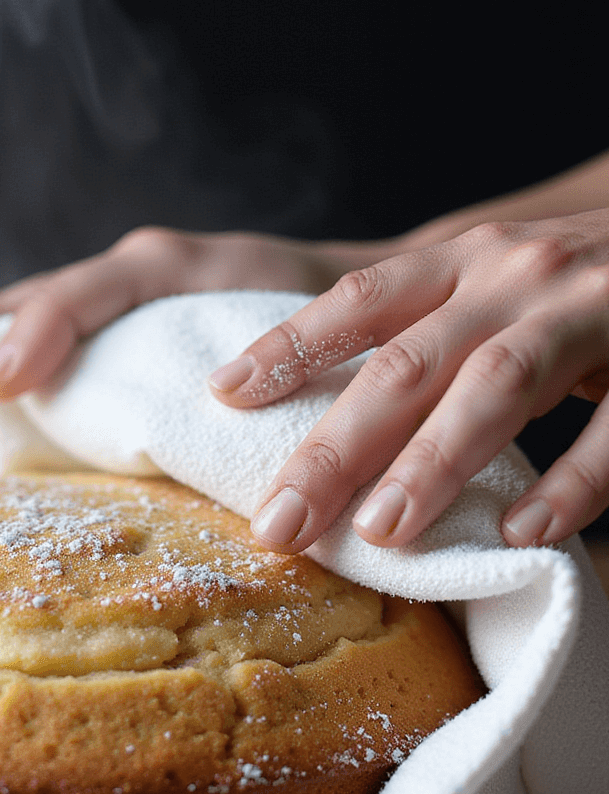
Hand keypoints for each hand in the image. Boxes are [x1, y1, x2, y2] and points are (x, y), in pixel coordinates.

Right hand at [0, 227, 354, 391]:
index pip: (90, 291)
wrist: (388, 296)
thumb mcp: (312, 339)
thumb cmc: (348, 321)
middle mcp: (151, 268)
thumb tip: (234, 442)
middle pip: (49, 290)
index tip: (3, 380)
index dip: (42, 331)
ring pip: (50, 301)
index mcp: (182, 266)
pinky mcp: (144, 316)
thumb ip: (274, 374)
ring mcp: (142, 289)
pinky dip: (26, 340)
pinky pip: (71, 321)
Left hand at [207, 212, 608, 551]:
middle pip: (407, 362)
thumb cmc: (584, 288)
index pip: (359, 300)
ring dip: (435, 460)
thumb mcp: (499, 289)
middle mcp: (514, 274)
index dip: (289, 345)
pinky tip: (529, 531)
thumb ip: (431, 337)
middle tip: (279, 525)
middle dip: (335, 446)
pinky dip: (574, 479)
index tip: (221, 397)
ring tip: (382, 532)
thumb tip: (332, 429)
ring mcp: (587, 306)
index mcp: (465, 261)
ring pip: (497, 383)